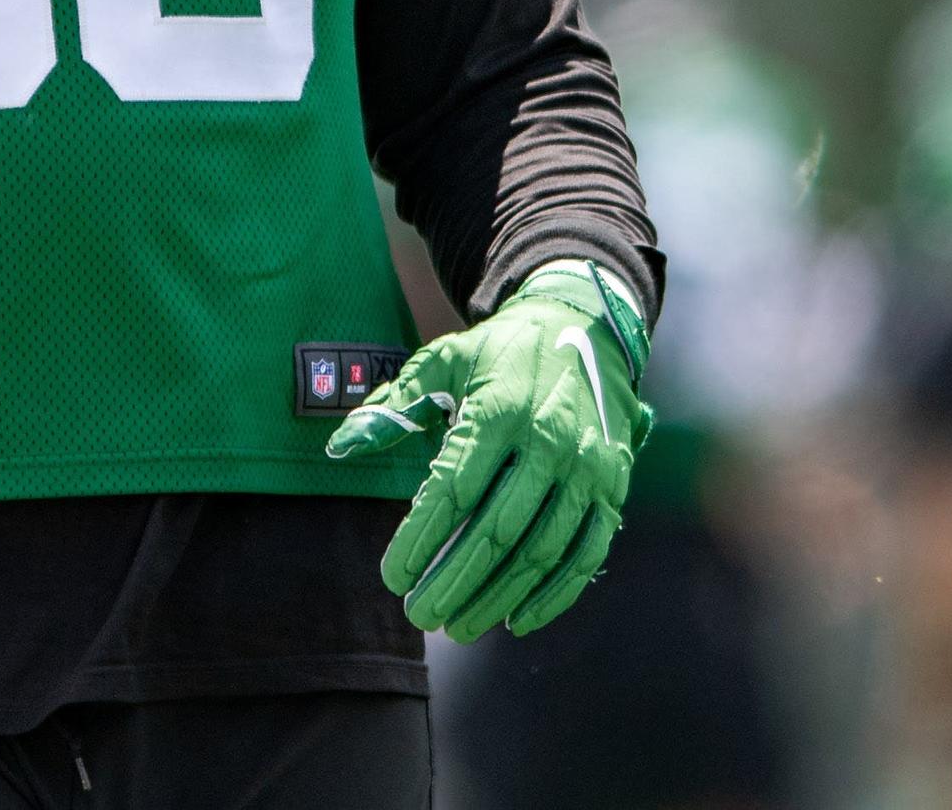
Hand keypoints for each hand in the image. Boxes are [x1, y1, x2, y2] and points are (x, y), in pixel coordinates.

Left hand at [325, 258, 651, 640]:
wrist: (585, 327)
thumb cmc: (501, 352)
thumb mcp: (443, 361)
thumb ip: (392, 407)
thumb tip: (338, 447)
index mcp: (499, 410)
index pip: (453, 490)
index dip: (420, 539)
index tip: (393, 577)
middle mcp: (548, 441)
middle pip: (496, 531)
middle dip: (453, 580)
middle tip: (419, 614)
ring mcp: (586, 469)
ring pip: (540, 551)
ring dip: (497, 596)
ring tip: (459, 624)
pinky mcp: (612, 488)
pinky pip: (586, 554)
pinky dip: (555, 595)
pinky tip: (518, 619)